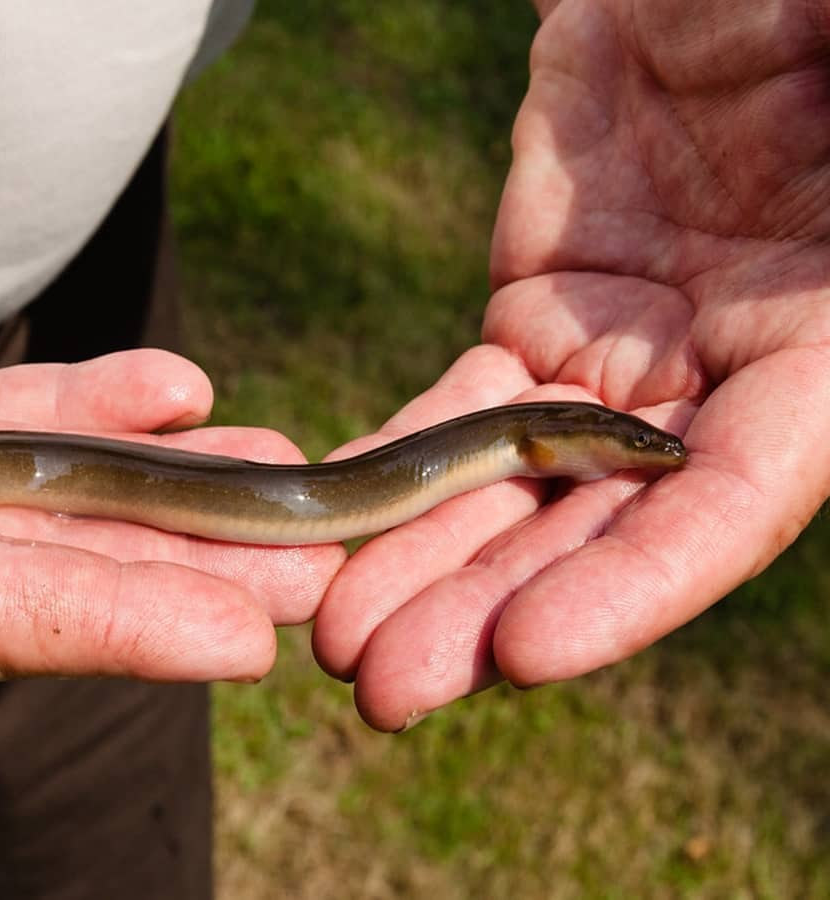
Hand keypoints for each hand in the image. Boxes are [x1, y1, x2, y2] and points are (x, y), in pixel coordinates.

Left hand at [312, 0, 829, 728]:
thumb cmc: (784, 19)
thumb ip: (820, 195)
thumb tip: (779, 309)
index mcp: (822, 343)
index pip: (729, 503)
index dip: (636, 585)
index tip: (524, 653)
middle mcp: (721, 377)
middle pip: (599, 527)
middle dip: (491, 612)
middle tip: (383, 692)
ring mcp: (621, 351)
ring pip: (515, 487)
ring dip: (427, 567)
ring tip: (337, 640)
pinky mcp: (537, 311)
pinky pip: (460, 412)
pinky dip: (402, 472)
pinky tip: (336, 532)